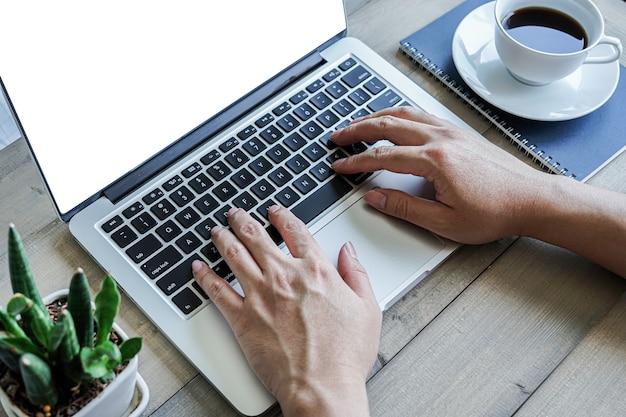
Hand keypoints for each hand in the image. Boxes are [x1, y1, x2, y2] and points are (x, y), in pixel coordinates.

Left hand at [192, 206, 381, 416]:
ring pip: (235, 255)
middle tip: (236, 214)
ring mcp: (261, 296)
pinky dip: (205, 276)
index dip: (282, 217)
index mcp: (316, 271)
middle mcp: (285, 277)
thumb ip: (357, 274)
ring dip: (223, 238)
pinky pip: (217, 290)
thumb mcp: (367, 309)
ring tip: (217, 230)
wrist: (321, 386)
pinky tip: (198, 268)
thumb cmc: (344, 355)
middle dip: (244, 221)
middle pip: (258, 237)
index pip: (295, 232)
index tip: (274, 212)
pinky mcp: (243, 318)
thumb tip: (349, 252)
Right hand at [330, 107, 544, 243]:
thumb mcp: (444, 222)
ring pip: (404, 114)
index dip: (355, 162)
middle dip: (357, 130)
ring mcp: (451, 131)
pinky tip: (393, 120)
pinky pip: (421, 115)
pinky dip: (399, 114)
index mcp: (434, 161)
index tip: (339, 167)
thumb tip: (375, 197)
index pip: (382, 157)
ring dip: (376, 117)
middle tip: (337, 137)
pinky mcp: (459, 132)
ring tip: (357, 124)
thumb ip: (404, 208)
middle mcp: (441, 139)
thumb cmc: (495, 212)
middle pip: (387, 126)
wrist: (531, 199)